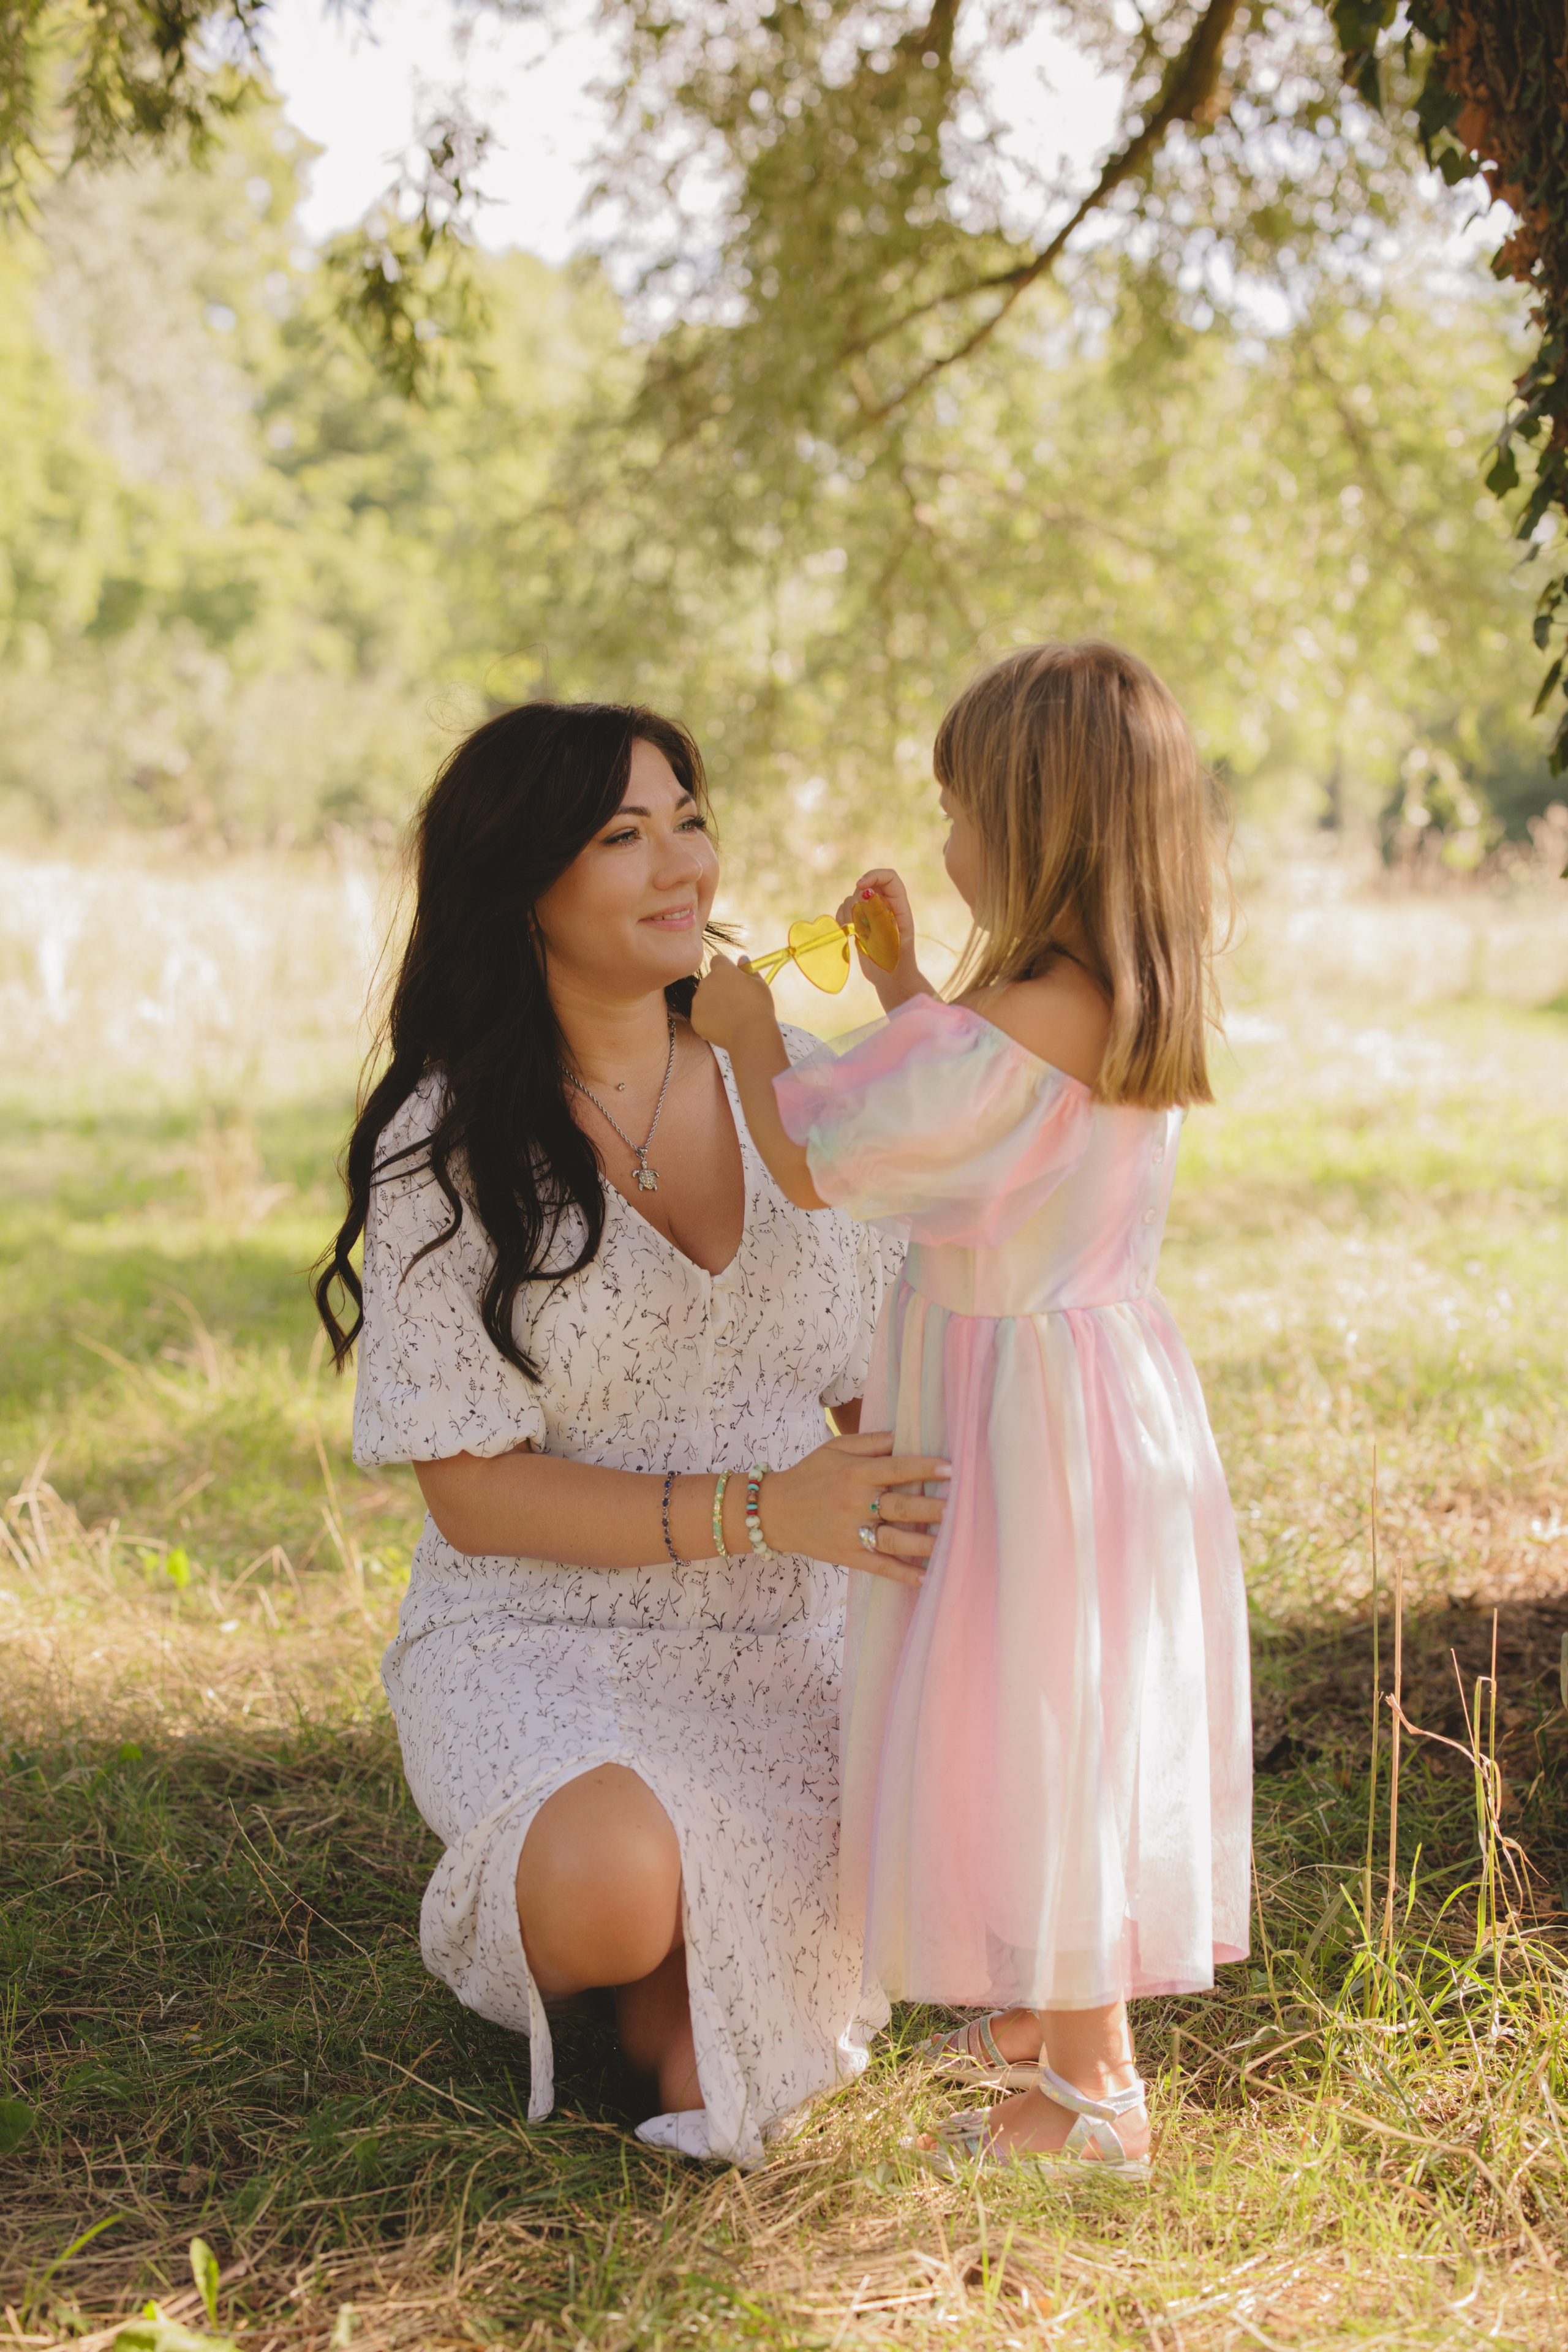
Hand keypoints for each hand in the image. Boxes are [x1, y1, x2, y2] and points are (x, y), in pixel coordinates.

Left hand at [690, 951, 780, 1052]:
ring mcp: (698, 1001)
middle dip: (720, 988)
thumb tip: (742, 959)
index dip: (726, 969)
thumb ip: (748, 970)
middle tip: (736, 1002)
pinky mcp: (695, 1018)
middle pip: (710, 981)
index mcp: (722, 970)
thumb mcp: (759, 984)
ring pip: (704, 999)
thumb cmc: (759, 1007)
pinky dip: (710, 1020)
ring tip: (731, 1017)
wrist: (750, 1034)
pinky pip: (702, 1016)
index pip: (718, 960)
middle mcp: (706, 982)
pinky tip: (724, 1027)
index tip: (734, 978)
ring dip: (714, 1004)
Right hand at [760, 1429, 949, 1587]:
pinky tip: (927, 1576)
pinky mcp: (848, 1555)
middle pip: (900, 1507)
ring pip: (894, 1540)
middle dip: (933, 1509)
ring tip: (953, 1542)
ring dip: (926, 1543)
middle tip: (961, 1508)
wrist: (773, 1511)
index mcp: (855, 1473)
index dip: (924, 1468)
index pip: (896, 1469)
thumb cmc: (810, 1475)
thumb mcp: (835, 1448)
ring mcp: (852, 1532)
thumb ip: (870, 1442)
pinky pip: (879, 1566)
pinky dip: (903, 1573)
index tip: (951, 1469)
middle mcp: (855, 1503)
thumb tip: (903, 1436)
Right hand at [834, 870, 932, 1009]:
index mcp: (900, 906)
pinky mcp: (860, 922)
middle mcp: (886, 906)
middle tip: (858, 923)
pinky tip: (847, 933)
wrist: (890, 980)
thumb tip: (864, 893)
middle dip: (857, 901)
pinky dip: (841, 919)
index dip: (874, 876)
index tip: (860, 886)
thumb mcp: (889, 937)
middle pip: (867, 887)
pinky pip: (845, 910)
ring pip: (853, 898)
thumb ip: (877, 914)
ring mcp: (872, 914)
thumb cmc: (895, 961)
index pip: (890, 878)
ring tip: (855, 933)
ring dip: (848, 912)